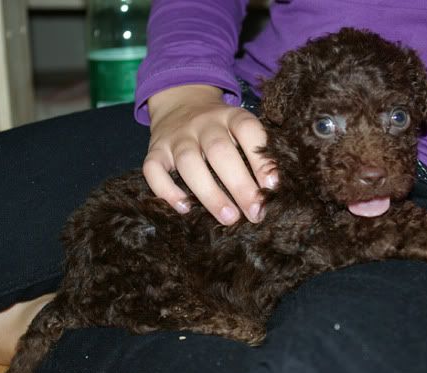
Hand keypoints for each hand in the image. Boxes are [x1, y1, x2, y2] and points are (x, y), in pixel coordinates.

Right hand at [143, 84, 277, 224]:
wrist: (180, 101)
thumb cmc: (221, 128)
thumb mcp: (240, 129)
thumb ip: (255, 151)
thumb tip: (273, 190)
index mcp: (230, 116)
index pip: (248, 130)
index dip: (261, 158)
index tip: (272, 186)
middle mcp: (203, 123)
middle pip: (220, 151)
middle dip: (239, 184)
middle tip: (255, 212)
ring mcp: (176, 136)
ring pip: (189, 162)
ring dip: (210, 192)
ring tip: (229, 217)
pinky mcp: (155, 150)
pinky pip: (153, 169)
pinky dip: (166, 190)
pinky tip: (185, 209)